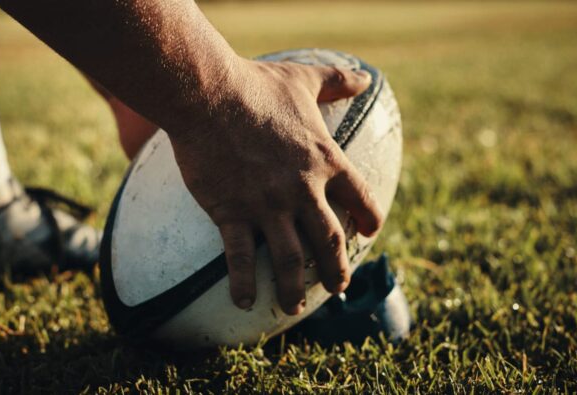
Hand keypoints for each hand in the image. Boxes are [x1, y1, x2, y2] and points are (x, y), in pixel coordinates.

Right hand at [169, 59, 383, 314]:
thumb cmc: (256, 85)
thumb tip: (367, 77)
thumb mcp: (304, 79)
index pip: (359, 198)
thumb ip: (338, 80)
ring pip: (289, 259)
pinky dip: (244, 284)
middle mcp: (302, 190)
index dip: (368, 218)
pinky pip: (240, 259)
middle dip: (336, 270)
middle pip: (329, 242)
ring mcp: (267, 206)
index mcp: (325, 160)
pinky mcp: (232, 213)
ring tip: (293, 307)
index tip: (369, 233)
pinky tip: (245, 303)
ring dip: (294, 287)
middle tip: (337, 287)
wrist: (208, 95)